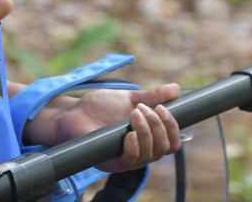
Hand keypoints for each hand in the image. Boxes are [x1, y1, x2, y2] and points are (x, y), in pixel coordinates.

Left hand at [31, 83, 182, 172]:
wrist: (74, 111)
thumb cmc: (100, 107)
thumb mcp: (130, 98)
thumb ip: (153, 96)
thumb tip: (177, 88)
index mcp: (148, 139)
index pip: (172, 143)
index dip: (173, 128)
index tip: (164, 108)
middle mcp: (140, 152)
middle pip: (164, 149)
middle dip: (159, 126)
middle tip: (145, 109)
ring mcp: (126, 159)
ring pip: (149, 155)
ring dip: (146, 132)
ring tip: (134, 113)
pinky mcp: (110, 163)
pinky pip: (130, 162)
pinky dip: (134, 147)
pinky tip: (129, 133)